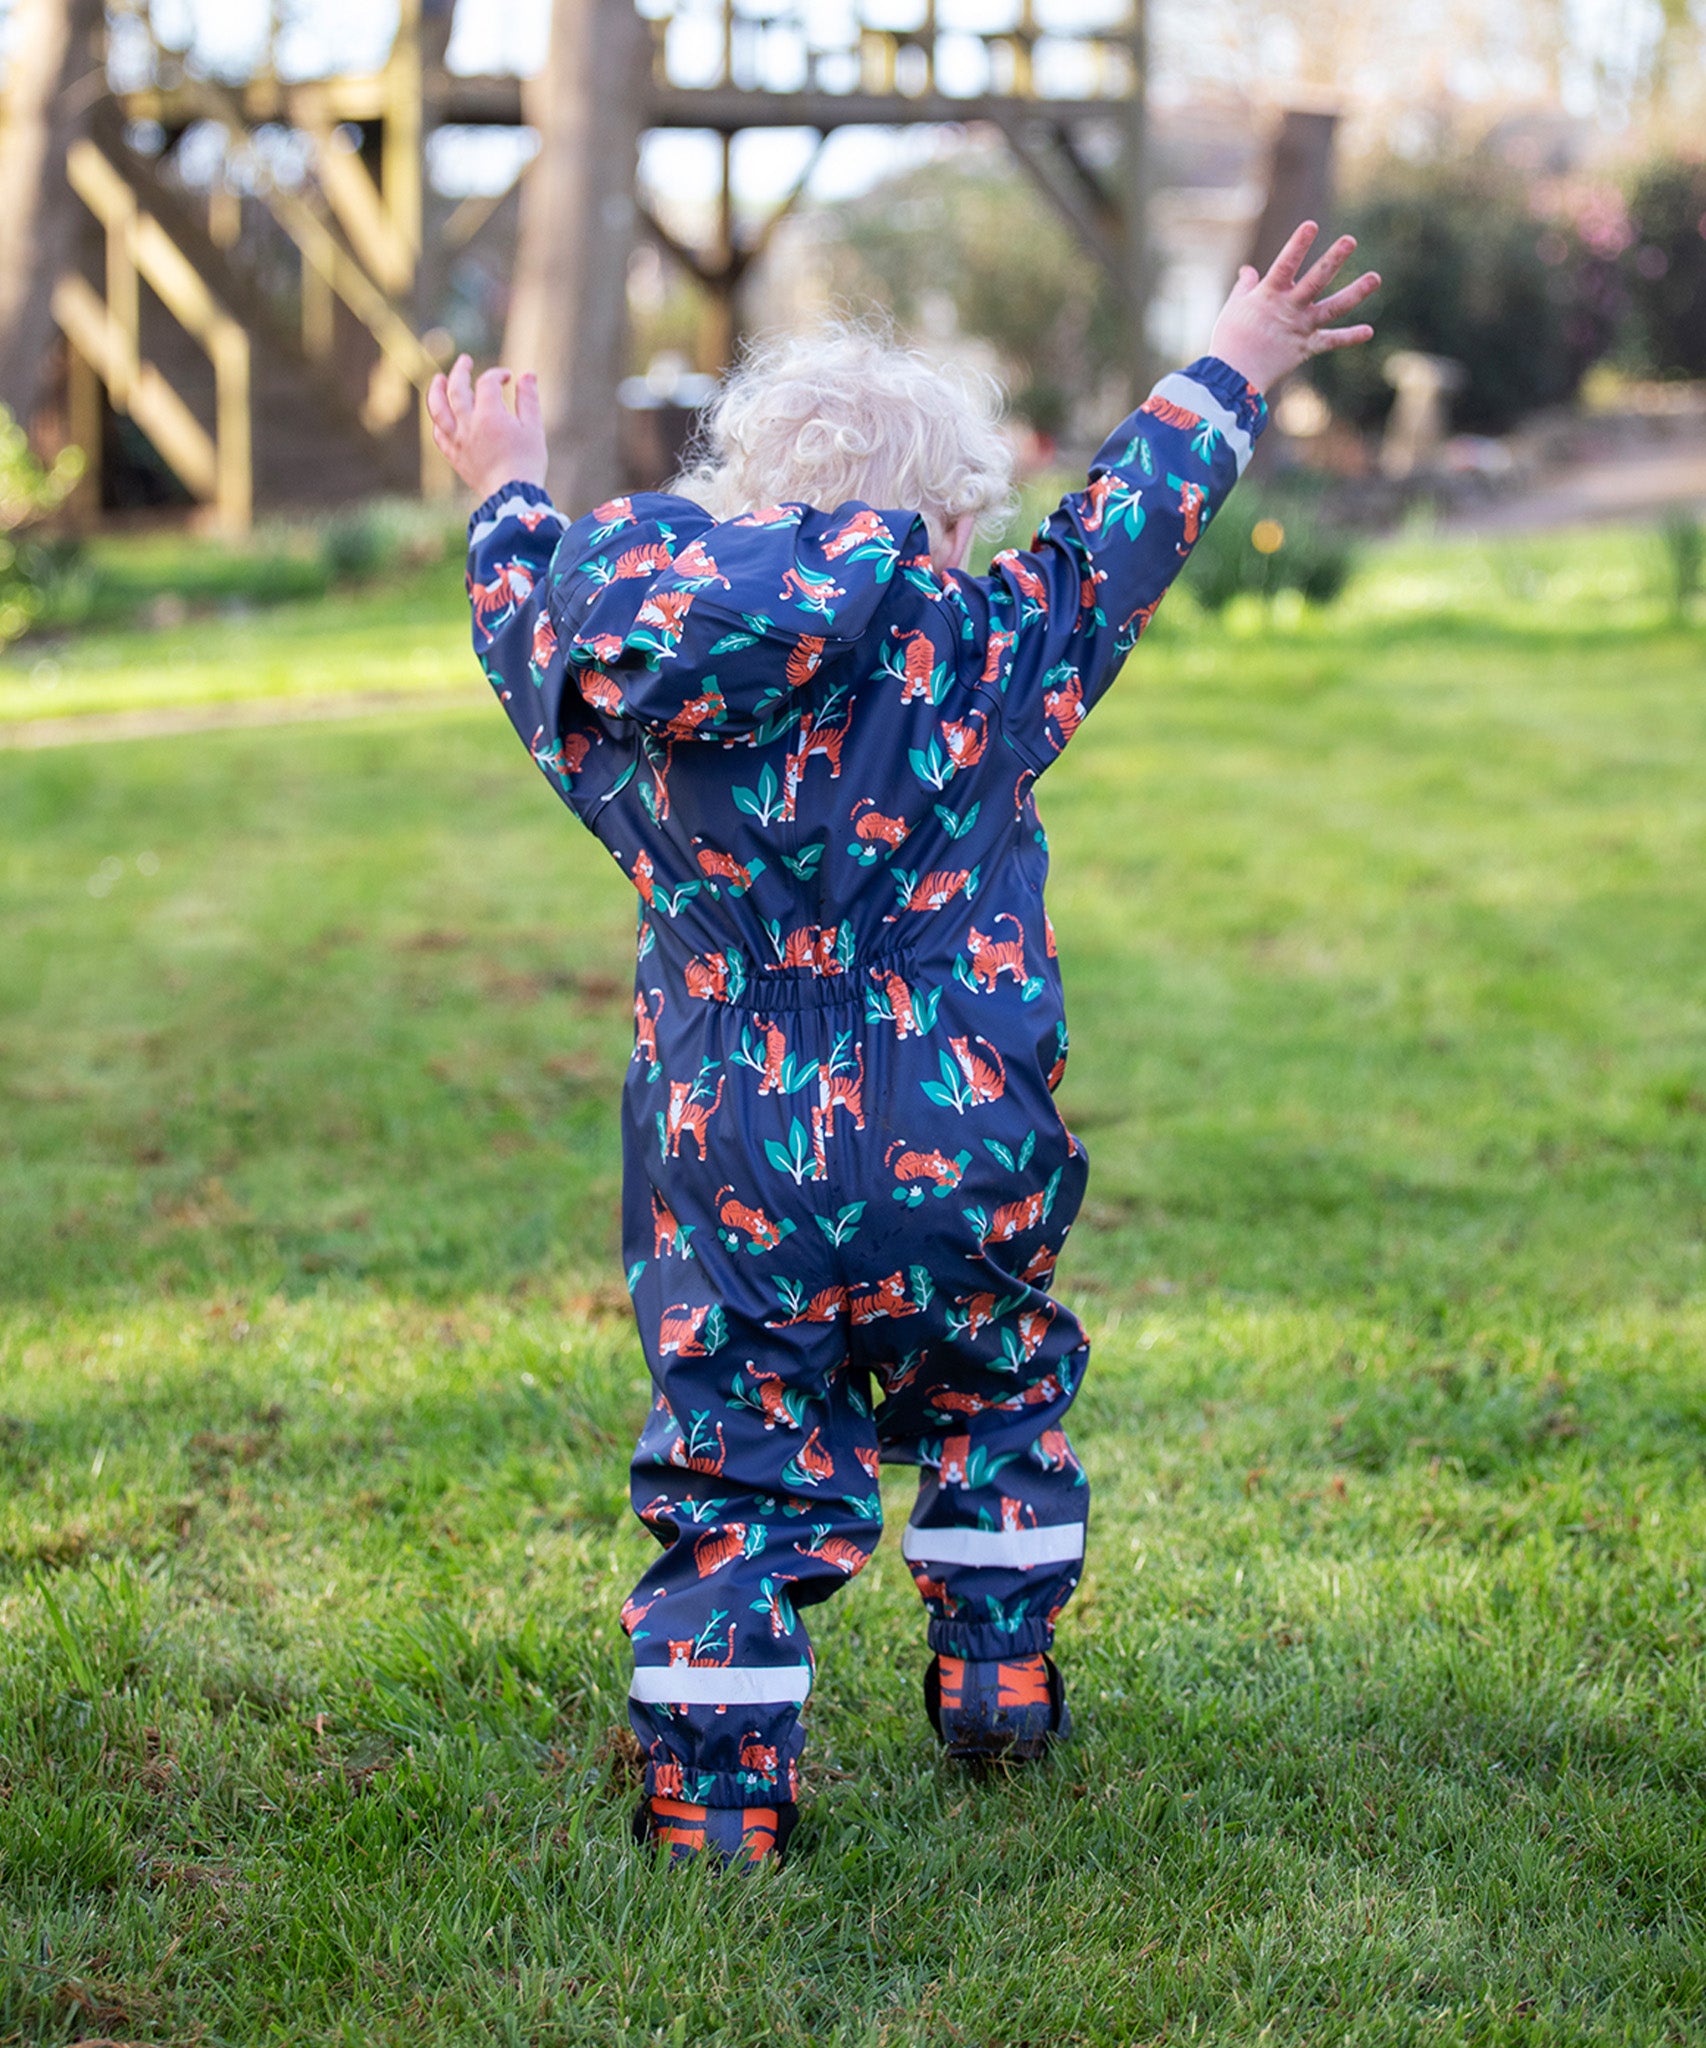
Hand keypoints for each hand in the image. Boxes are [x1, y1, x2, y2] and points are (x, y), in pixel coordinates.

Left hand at [426, 354, 548, 501]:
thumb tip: (528, 375)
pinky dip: (438, 422)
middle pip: (456, 389)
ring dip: (436, 391)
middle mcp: (468, 425)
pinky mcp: (454, 457)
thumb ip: (529, 399)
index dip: (497, 375)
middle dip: (460, 371)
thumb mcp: (534, 429)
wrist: (513, 497)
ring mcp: (458, 441)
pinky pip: (439, 435)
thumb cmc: (527, 463)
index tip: (508, 378)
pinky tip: (441, 415)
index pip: (487, 383)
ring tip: (438, 379)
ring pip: (438, 410)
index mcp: (489, 415)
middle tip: (465, 361)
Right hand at [1207, 222, 1379, 393]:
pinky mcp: (1305, 347)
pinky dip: (1349, 337)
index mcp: (1268, 295)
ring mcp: (1300, 328)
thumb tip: (1248, 270)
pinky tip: (1369, 331)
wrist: (1232, 378)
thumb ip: (1245, 286)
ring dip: (1355, 293)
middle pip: (1315, 280)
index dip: (1297, 245)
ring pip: (1332, 308)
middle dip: (1333, 260)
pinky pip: (1331, 341)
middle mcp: (1289, 309)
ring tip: (1375, 278)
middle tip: (1350, 241)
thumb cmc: (1229, 340)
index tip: (1311, 225)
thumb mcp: (1233, 308)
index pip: (1285, 264)